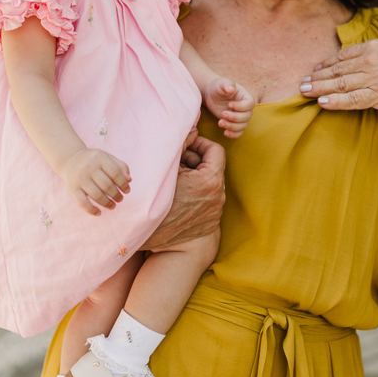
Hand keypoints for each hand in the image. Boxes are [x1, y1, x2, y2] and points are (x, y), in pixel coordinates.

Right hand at [62, 148, 130, 215]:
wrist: (70, 159)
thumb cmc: (93, 160)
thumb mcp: (107, 157)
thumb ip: (120, 166)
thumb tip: (129, 180)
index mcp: (99, 158)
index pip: (115, 173)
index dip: (123, 184)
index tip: (127, 191)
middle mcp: (88, 167)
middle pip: (107, 185)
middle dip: (116, 195)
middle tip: (120, 199)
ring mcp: (79, 179)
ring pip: (97, 196)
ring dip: (107, 203)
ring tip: (113, 206)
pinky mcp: (72, 188)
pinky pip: (82, 203)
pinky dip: (91, 210)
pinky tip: (99, 213)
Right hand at [142, 134, 225, 249]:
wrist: (160, 246)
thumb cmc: (159, 206)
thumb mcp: (167, 173)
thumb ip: (181, 148)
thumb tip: (191, 130)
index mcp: (211, 180)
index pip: (215, 150)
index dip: (200, 143)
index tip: (186, 144)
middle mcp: (219, 195)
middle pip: (212, 166)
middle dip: (194, 160)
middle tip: (174, 161)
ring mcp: (216, 210)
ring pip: (209, 183)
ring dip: (194, 176)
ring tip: (173, 178)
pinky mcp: (211, 221)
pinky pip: (207, 199)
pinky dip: (195, 192)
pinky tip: (177, 195)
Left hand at [203, 77, 255, 138]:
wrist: (211, 95)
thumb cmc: (218, 87)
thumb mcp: (221, 83)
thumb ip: (227, 84)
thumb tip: (232, 88)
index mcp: (245, 97)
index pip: (250, 104)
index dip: (241, 106)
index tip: (229, 104)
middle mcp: (245, 108)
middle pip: (247, 117)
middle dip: (235, 117)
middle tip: (222, 114)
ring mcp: (240, 117)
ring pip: (243, 126)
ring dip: (232, 126)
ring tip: (220, 123)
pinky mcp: (234, 124)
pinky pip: (238, 133)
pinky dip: (233, 134)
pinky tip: (224, 132)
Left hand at [299, 39, 377, 114]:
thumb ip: (371, 54)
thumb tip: (351, 61)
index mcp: (373, 47)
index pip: (342, 56)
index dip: (326, 64)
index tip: (315, 69)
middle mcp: (370, 60)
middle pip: (337, 70)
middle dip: (317, 76)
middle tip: (302, 82)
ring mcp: (373, 78)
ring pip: (340, 84)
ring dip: (320, 88)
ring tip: (305, 91)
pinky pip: (352, 99)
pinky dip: (335, 100)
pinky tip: (322, 102)